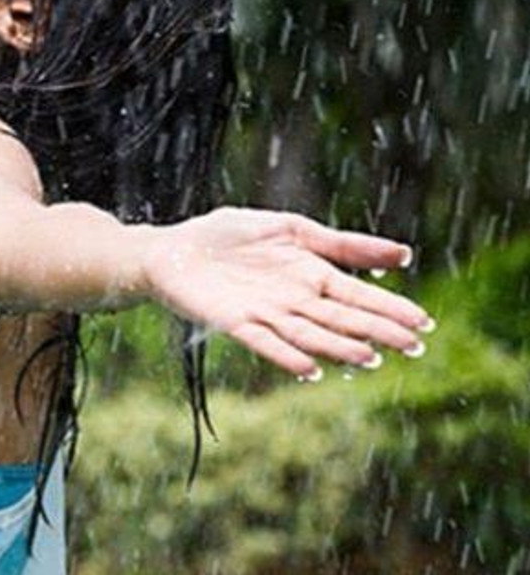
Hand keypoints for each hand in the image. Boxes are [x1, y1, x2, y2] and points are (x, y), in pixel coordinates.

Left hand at [142, 206, 433, 379]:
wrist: (174, 250)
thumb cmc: (231, 237)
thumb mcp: (290, 229)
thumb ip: (342, 244)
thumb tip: (404, 253)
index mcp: (311, 275)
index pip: (359, 294)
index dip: (389, 308)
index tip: (424, 323)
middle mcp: (294, 299)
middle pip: (342, 318)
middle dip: (377, 331)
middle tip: (413, 347)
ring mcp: (266, 313)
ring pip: (310, 333)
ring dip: (339, 347)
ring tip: (369, 357)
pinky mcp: (234, 322)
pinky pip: (264, 342)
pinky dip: (286, 355)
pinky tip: (309, 369)